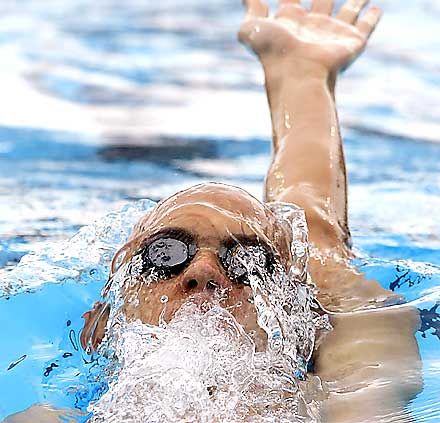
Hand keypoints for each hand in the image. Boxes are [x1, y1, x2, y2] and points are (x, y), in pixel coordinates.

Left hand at [239, 0, 381, 73]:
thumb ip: (250, 9)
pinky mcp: (351, 42)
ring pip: (346, 11)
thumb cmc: (272, 52)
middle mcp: (312, 26)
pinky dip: (370, 18)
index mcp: (291, 20)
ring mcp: (332, 34)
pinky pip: (365, 27)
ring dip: (354, 1)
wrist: (297, 75)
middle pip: (322, 0)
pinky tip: (375, 9)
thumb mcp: (251, 28)